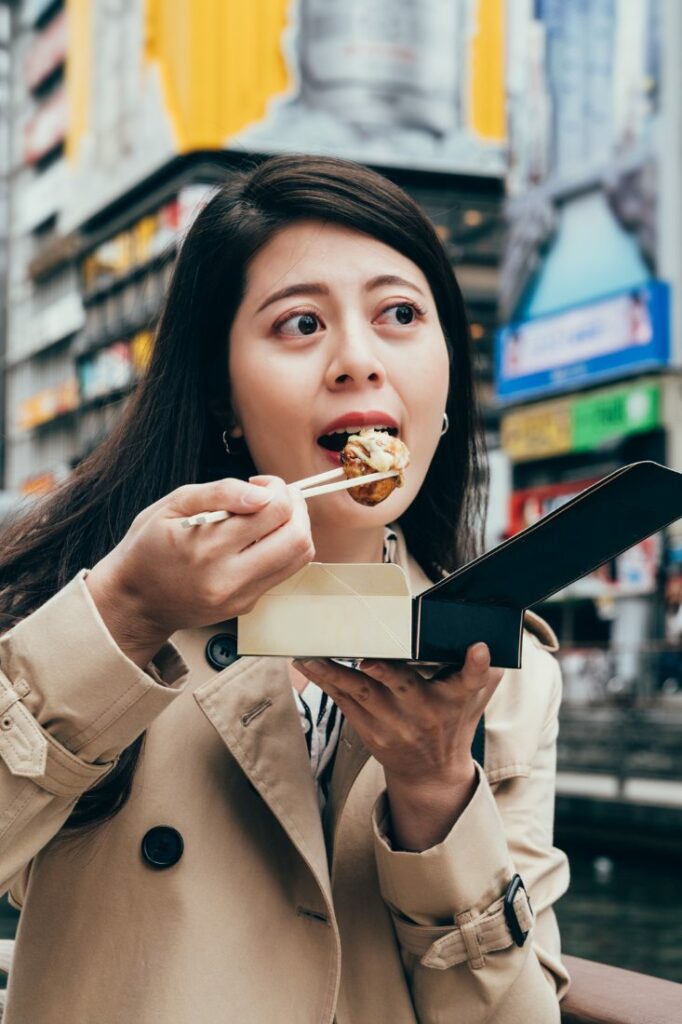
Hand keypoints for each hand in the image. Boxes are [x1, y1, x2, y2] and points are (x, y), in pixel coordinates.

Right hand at [87, 476, 313, 666]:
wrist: (134, 601)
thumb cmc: (148, 547)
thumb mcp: (173, 504)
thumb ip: (220, 492)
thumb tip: (263, 493)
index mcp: (208, 546)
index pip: (274, 511)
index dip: (277, 489)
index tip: (261, 484)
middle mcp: (229, 578)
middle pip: (297, 538)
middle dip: (296, 508)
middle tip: (277, 498)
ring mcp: (240, 597)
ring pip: (299, 558)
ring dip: (296, 529)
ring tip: (273, 516)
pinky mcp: (246, 606)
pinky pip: (283, 572)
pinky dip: (282, 549)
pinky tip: (260, 539)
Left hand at [293, 644, 502, 849]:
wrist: (432, 773)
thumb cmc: (455, 719)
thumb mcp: (476, 695)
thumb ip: (482, 665)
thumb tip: (494, 627)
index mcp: (455, 698)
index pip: (471, 681)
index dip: (476, 666)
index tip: (478, 650)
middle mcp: (425, 713)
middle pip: (404, 688)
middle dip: (386, 674)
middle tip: (368, 659)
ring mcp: (395, 725)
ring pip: (362, 695)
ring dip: (334, 675)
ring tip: (311, 656)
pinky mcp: (370, 732)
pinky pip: (345, 703)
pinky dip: (326, 683)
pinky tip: (309, 665)